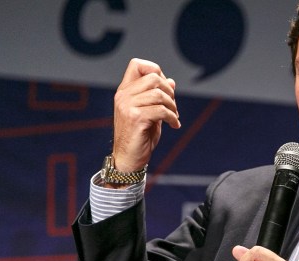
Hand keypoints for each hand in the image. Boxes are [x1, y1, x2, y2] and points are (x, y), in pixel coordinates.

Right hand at [112, 58, 180, 172]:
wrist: (128, 159)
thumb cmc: (140, 136)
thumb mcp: (151, 113)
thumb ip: (158, 97)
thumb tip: (171, 81)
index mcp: (124, 91)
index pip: (136, 64)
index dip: (154, 69)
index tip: (164, 87)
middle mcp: (123, 96)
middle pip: (153, 77)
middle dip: (169, 91)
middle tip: (173, 107)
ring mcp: (127, 106)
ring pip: (159, 94)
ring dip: (173, 106)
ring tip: (175, 117)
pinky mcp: (135, 118)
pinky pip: (161, 110)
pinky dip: (173, 117)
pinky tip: (175, 125)